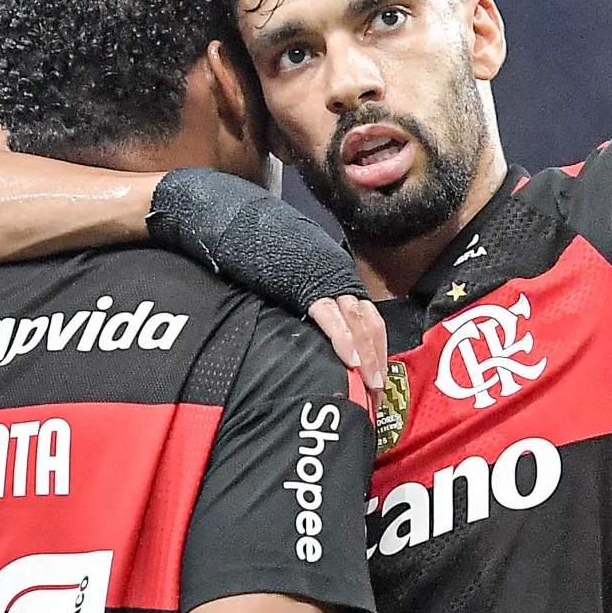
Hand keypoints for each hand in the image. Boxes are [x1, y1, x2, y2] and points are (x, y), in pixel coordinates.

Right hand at [144, 170, 379, 390]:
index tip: (373, 380)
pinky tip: (351, 362)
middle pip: (370, 323)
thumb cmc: (253, 246)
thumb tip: (299, 332)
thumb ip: (298, 298)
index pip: (365, 315)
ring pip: (358, 322)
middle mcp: (336, 274)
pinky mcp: (303, 281)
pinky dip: (343, 339)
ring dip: (367, 357)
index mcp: (333, 273)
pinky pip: (329, 315)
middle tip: (378, 397)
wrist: (233, 215)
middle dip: (376, 361)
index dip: (374, 348)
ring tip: (370, 388)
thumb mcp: (285, 274)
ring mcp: (323, 276)